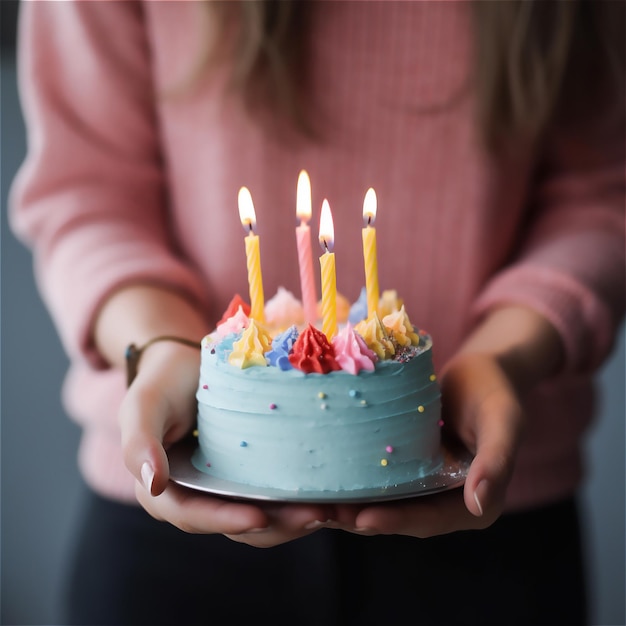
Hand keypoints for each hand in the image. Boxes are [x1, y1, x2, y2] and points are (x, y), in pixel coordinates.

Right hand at [120, 340, 337, 546]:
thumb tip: (152, 483)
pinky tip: (331, 491)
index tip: (260, 516)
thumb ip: (139, 441)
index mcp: (164, 492)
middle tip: (317, 515)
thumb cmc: (161, 382)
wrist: (185, 365)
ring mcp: (226, 489)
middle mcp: (197, 499)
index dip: (225, 520)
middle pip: (236, 525)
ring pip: (263, 517)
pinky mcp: (250, 476)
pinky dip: (301, 497)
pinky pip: (275, 494)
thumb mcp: (142, 404)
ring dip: (296, 518)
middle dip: (277, 525)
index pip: (194, 516)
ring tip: (334, 509)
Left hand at [331, 305, 562, 537]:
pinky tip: (323, 477)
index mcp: (474, 505)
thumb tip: (479, 506)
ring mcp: (423, 486)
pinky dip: (353, 482)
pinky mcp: (406, 468)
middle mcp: (446, 503)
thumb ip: (496, 461)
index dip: (396, 521)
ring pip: (383, 503)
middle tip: (322, 515)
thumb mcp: (504, 421)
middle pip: (399, 517)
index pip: (430, 519)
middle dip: (360, 519)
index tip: (362, 519)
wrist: (482, 372)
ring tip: (314, 504)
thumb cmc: (496, 393)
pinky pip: (378, 480)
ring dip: (349, 506)